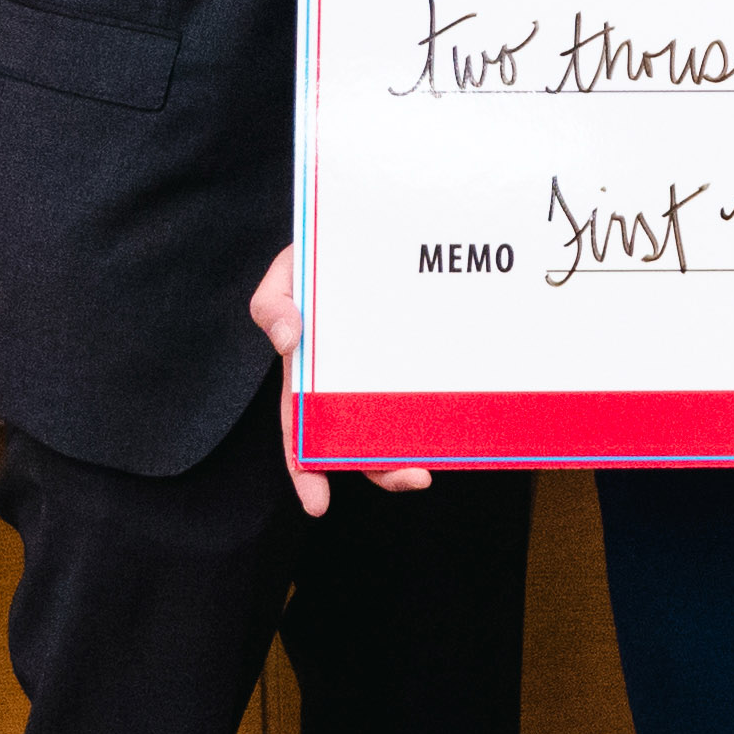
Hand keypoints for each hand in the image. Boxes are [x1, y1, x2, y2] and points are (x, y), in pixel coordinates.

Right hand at [248, 248, 429, 515]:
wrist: (366, 229)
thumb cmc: (317, 255)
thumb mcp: (285, 274)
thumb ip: (272, 304)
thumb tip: (288, 341)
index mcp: (307, 374)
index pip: (300, 431)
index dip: (306, 470)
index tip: (318, 504)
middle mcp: (346, 384)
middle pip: (358, 440)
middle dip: (381, 469)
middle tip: (414, 477)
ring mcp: (385, 374)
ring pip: (397, 425)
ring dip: (413, 451)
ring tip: (434, 464)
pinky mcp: (419, 357)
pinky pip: (428, 391)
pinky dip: (439, 413)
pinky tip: (460, 425)